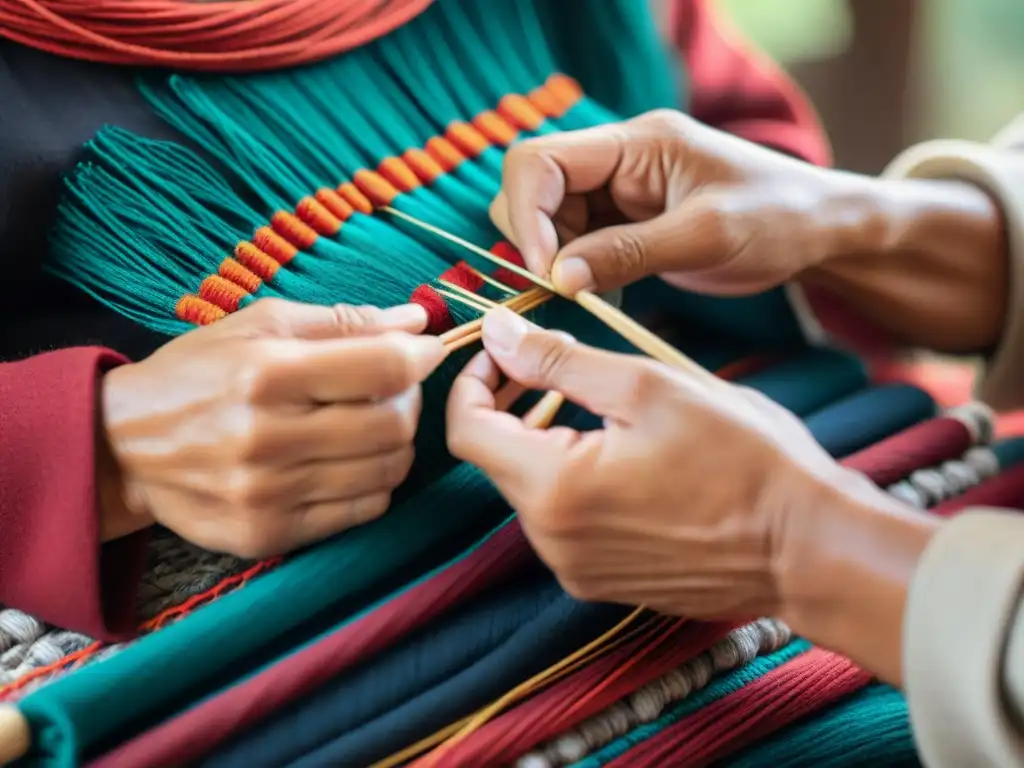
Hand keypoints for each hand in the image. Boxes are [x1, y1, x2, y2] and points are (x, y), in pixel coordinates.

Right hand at [99, 299, 443, 557]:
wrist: (122, 447)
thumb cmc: (196, 373)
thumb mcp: (259, 325)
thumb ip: (343, 322)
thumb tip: (416, 321)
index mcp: (266, 373)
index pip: (384, 368)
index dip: (421, 356)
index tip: (425, 350)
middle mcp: (268, 437)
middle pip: (394, 426)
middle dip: (409, 402)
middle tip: (393, 389)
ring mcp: (268, 494)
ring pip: (387, 472)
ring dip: (396, 443)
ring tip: (371, 424)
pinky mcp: (268, 534)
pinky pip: (362, 511)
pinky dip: (373, 483)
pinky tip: (350, 461)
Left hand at [446, 309, 932, 653]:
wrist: (809, 547)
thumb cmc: (743, 460)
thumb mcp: (648, 387)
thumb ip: (559, 360)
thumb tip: (496, 332)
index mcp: (554, 490)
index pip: (466, 430)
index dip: (472, 380)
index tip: (501, 348)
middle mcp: (553, 542)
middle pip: (496, 459)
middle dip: (511, 403)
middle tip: (549, 361)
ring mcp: (577, 568)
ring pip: (529, 488)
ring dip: (542, 437)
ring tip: (589, 398)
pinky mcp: (603, 579)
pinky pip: (562, 520)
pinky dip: (569, 475)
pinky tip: (615, 449)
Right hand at [489, 109, 859, 296]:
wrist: (818, 229)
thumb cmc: (778, 219)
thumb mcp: (706, 237)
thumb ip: (627, 254)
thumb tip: (557, 277)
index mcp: (635, 143)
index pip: (539, 161)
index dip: (527, 216)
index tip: (546, 272)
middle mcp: (618, 161)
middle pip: (535, 191)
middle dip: (538, 241)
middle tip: (567, 288)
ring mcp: (619, 192)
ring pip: (550, 222)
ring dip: (557, 262)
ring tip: (593, 294)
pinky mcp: (626, 223)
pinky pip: (576, 244)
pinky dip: (577, 273)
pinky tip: (605, 295)